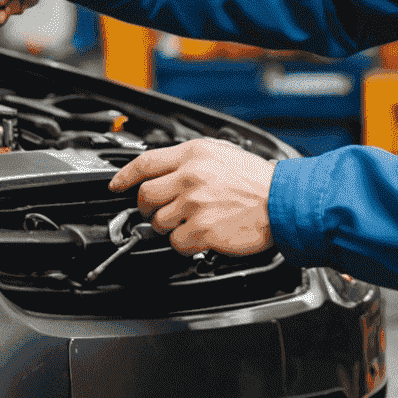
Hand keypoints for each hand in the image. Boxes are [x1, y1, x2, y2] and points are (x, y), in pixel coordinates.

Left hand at [109, 139, 274, 256]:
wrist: (281, 201)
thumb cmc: (256, 180)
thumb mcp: (222, 153)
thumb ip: (191, 160)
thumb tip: (164, 171)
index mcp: (194, 154)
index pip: (145, 163)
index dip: (124, 176)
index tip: (116, 185)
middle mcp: (190, 177)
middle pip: (145, 195)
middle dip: (147, 207)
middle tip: (156, 210)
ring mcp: (194, 204)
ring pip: (158, 221)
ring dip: (169, 226)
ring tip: (190, 222)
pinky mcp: (202, 229)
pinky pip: (176, 242)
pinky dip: (184, 243)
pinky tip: (200, 236)